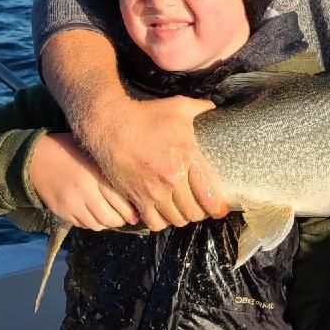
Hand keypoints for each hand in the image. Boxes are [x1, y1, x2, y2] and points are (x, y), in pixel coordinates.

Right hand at [29, 134, 137, 230]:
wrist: (35, 159)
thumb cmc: (69, 151)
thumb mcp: (92, 153)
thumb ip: (110, 169)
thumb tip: (134, 186)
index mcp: (95, 174)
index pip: (120, 201)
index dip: (131, 210)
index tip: (137, 212)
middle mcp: (84, 191)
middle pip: (110, 217)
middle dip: (122, 220)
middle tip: (127, 217)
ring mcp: (72, 204)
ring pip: (98, 225)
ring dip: (107, 223)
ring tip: (111, 216)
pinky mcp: (62, 212)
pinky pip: (83, 225)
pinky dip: (92, 223)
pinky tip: (94, 214)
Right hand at [77, 94, 228, 230]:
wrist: (110, 124)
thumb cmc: (145, 115)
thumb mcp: (178, 107)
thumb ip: (200, 108)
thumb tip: (214, 108)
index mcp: (187, 157)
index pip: (209, 194)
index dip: (217, 207)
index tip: (219, 209)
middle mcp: (172, 178)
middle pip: (194, 211)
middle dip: (201, 213)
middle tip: (201, 208)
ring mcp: (153, 190)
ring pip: (176, 220)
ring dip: (182, 218)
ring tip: (183, 211)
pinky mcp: (136, 197)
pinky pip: (154, 223)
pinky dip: (162, 222)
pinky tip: (164, 214)